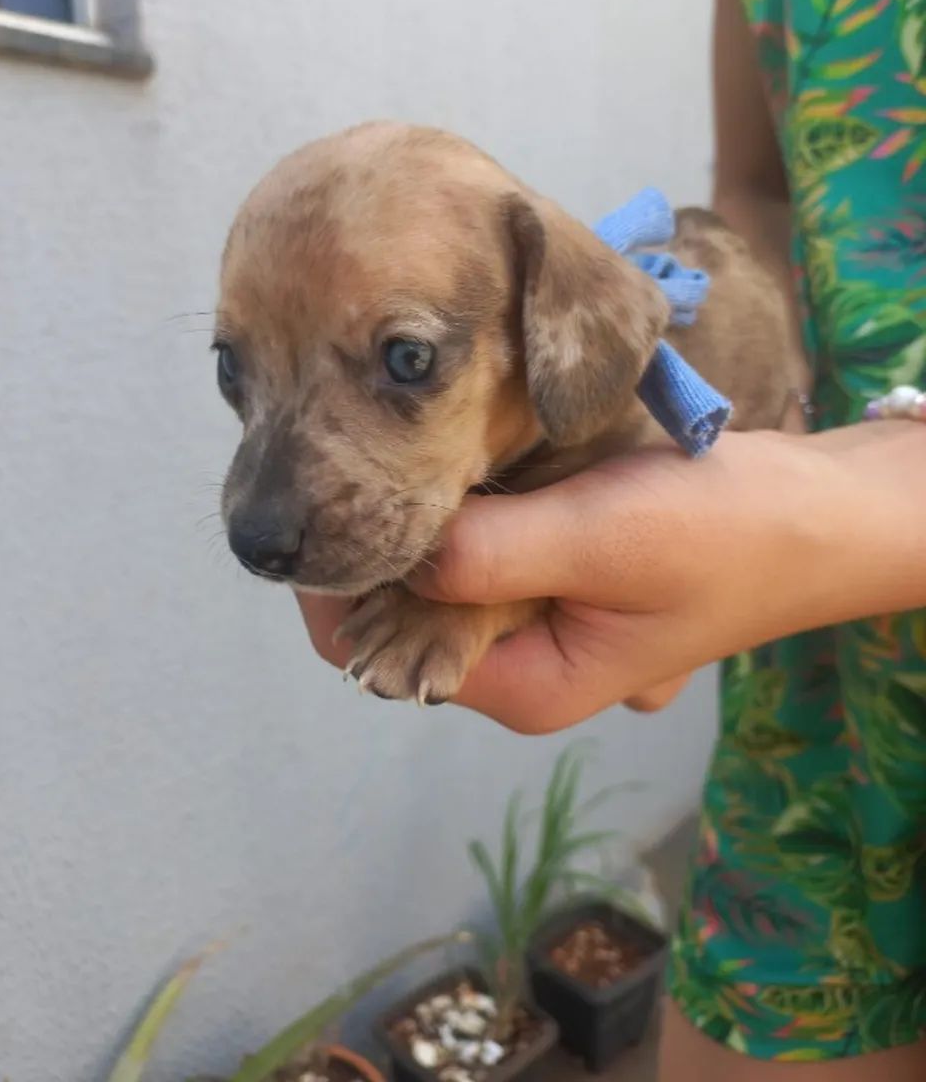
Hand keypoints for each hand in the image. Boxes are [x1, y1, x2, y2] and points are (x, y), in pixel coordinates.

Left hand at [299, 423, 925, 732]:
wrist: (816, 516)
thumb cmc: (720, 535)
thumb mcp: (600, 541)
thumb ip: (489, 555)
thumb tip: (388, 550)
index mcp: (522, 684)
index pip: (381, 653)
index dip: (335, 588)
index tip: (316, 502)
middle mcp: (517, 665)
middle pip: (402, 616)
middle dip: (371, 548)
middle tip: (337, 457)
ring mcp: (536, 621)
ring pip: (438, 577)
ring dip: (415, 521)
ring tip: (374, 447)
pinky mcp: (555, 574)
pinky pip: (480, 548)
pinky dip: (458, 508)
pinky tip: (443, 456)